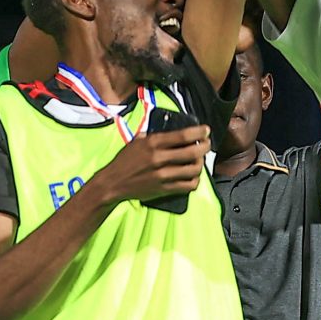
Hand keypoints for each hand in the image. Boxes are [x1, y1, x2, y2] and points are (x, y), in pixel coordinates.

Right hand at [93, 124, 207, 204]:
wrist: (113, 183)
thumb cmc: (124, 161)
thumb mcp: (136, 142)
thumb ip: (152, 135)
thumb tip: (170, 130)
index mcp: (152, 143)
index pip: (182, 136)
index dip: (199, 132)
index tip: (206, 130)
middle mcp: (159, 158)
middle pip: (192, 152)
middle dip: (205, 147)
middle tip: (207, 144)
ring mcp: (163, 175)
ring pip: (193, 169)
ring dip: (200, 163)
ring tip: (199, 160)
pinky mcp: (164, 189)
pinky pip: (188, 185)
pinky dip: (195, 180)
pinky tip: (193, 176)